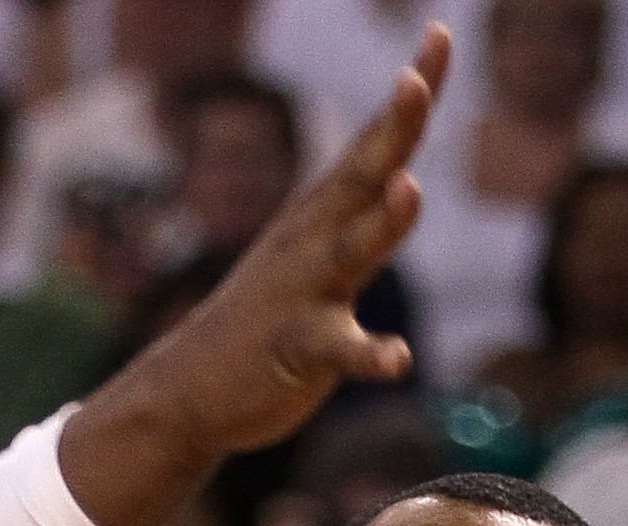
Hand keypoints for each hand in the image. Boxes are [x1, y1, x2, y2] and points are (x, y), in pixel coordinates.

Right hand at [59, 26, 450, 525]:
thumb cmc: (265, 318)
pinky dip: (369, 354)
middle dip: (393, 129)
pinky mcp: (298, 351)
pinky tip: (396, 359)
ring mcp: (304, 293)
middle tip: (415, 79)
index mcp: (322, 214)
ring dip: (382, 223)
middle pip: (363, 176)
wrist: (187, 389)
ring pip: (350, 253)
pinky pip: (337, 351)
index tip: (439, 34)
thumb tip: (403, 173)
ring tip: (411, 190)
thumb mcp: (312, 253)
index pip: (375, 142)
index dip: (413, 93)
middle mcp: (314, 241)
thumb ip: (361, 217)